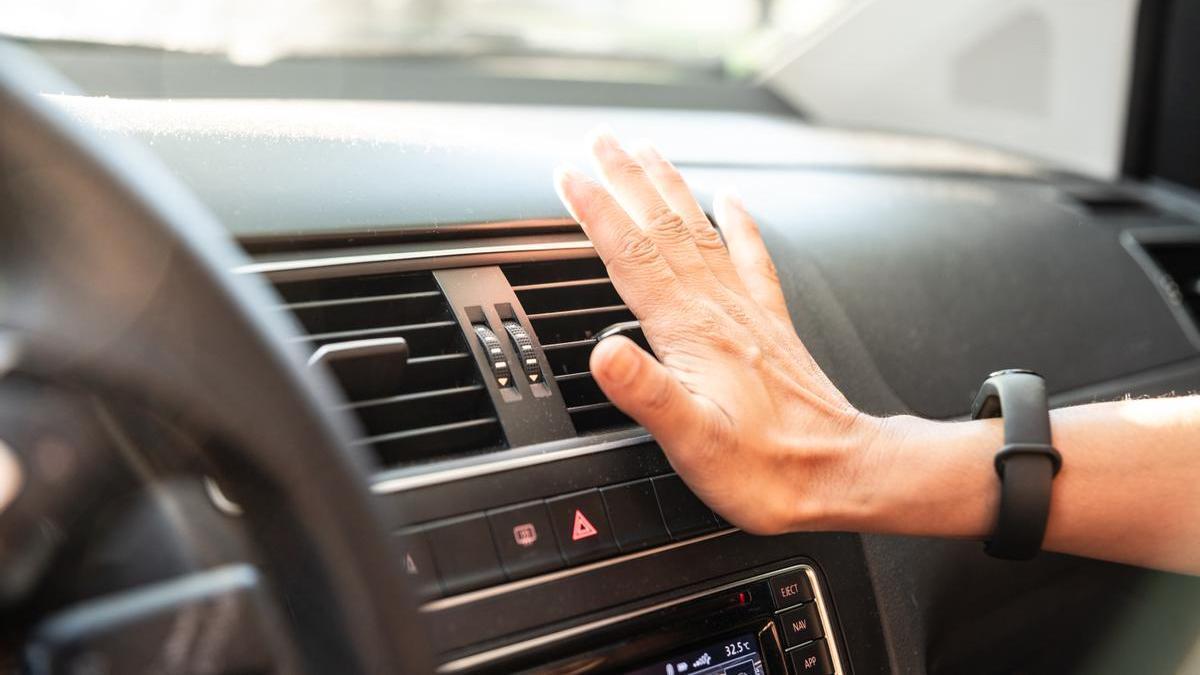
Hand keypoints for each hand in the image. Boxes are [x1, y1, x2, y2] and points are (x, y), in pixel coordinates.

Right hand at [553, 131, 888, 533]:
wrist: (840, 474)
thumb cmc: (767, 469)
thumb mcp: (694, 442)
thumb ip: (647, 393)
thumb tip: (603, 353)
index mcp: (693, 332)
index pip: (632, 255)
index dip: (596, 212)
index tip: (568, 175)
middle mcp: (719, 309)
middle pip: (662, 227)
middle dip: (626, 179)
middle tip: (599, 139)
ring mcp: (746, 311)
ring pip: (698, 230)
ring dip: (668, 186)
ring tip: (646, 151)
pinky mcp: (768, 323)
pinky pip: (750, 256)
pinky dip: (738, 221)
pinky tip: (732, 199)